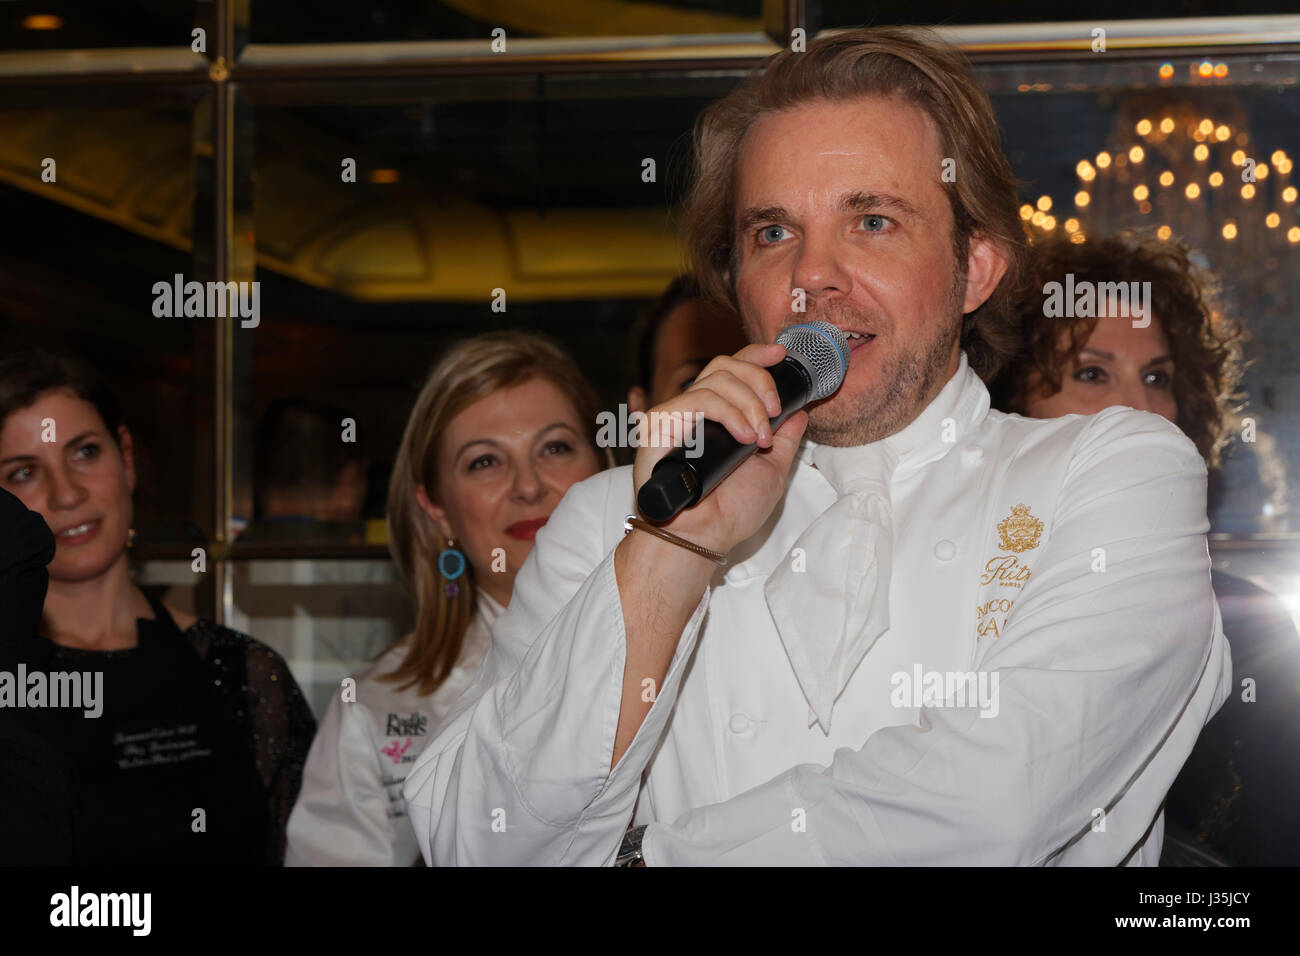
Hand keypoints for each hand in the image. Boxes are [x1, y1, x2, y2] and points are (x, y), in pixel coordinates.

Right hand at [632, 343, 807, 555]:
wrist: (704, 539)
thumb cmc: (730, 513)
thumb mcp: (773, 470)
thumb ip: (786, 438)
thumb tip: (800, 411)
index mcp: (718, 418)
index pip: (732, 370)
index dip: (755, 355)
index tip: (780, 354)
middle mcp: (694, 412)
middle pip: (724, 366)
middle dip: (759, 382)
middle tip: (773, 414)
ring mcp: (675, 417)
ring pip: (715, 380)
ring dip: (748, 403)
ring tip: (759, 438)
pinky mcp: (659, 426)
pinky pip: (696, 399)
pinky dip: (727, 412)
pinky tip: (742, 436)